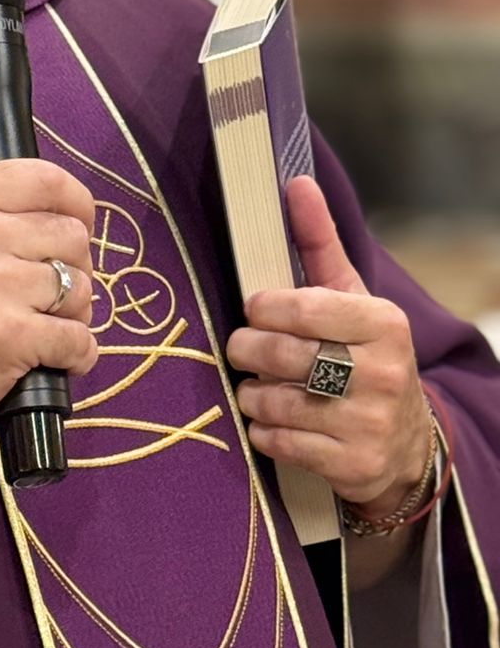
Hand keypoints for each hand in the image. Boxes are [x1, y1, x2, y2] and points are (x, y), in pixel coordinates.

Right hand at [0, 159, 98, 496]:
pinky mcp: (9, 336)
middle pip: (72, 235)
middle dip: (74, 269)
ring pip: (82, 287)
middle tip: (46, 297)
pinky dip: (75, 356)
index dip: (76, 204)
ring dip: (75, 316)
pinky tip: (50, 360)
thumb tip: (70, 218)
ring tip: (40, 329)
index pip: (45, 178)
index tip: (77, 227)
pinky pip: (80, 338)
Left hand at [225, 176, 429, 518]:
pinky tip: (273, 421)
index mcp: (382, 323)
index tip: (254, 309)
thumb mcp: (352, 297)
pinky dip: (262, 429)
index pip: (301, 306)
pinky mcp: (351, 465)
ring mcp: (368, 423)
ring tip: (259, 385)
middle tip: (243, 349)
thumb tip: (295, 182)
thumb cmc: (364, 355)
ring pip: (272, 400)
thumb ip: (319, 243)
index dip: (262, 308)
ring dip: (251, 393)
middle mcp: (381, 373)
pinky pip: (277, 440)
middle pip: (279, 354)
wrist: (404, 441)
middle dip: (247, 350)